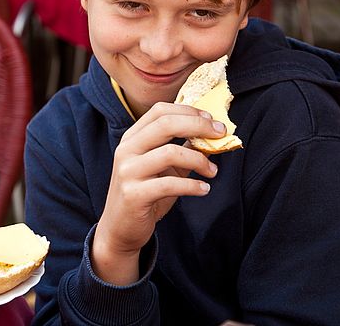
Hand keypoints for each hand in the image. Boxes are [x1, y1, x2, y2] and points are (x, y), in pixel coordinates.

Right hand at [91, 102, 224, 283]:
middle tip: (220, 134)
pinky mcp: (134, 195)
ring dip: (199, 160)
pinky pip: (170, 184)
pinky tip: (204, 189)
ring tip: (213, 170)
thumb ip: (181, 148)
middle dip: (198, 126)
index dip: (188, 111)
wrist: (120, 229)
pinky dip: (192, 185)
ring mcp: (128, 171)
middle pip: (166, 124)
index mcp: (132, 137)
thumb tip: (210, 133)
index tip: (211, 119)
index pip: (160, 110)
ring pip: (170, 153)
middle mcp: (126, 150)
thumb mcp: (163, 166)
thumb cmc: (146, 193)